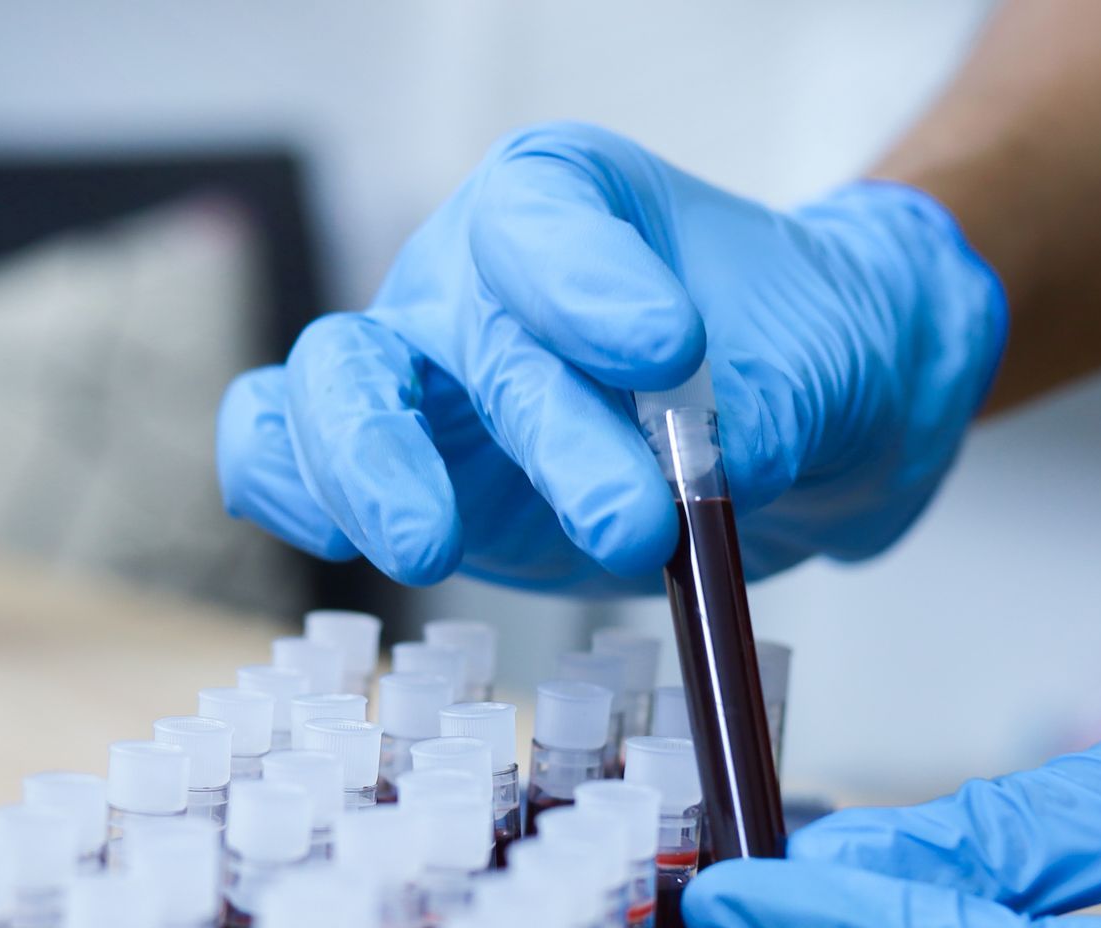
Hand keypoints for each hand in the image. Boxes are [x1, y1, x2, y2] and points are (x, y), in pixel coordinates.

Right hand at [217, 122, 1005, 592]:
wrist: (785, 432)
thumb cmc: (793, 356)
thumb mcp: (818, 367)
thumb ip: (764, 413)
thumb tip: (714, 472)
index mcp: (567, 202)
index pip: (542, 220)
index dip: (586, 284)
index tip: (671, 352)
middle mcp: (469, 277)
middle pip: (455, 327)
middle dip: (536, 427)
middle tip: (632, 523)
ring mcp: (417, 375)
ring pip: (329, 385)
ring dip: (367, 468)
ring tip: (432, 551)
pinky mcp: (393, 469)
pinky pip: (281, 452)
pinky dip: (290, 490)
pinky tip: (344, 544)